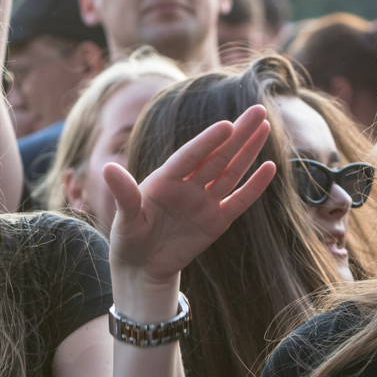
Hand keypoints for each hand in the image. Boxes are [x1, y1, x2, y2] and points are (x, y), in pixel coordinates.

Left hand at [104, 105, 274, 290]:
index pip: (190, 156)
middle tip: (258, 110)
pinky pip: (239, 201)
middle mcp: (188, 185)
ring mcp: (204, 202)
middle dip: (238, 134)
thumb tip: (106, 167)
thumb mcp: (125, 218)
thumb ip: (124, 194)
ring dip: (248, 151)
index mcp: (165, 179)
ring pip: (231, 172)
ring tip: (265, 126)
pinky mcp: (217, 221)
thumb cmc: (129, 238)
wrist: (143, 267)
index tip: (226, 125)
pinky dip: (254, 187)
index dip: (208, 142)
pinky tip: (269, 167)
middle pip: (217, 156)